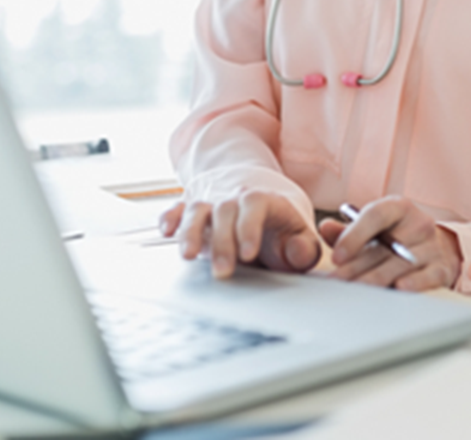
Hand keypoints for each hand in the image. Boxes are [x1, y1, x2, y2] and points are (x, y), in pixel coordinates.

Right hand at [157, 190, 320, 279]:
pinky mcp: (192, 211)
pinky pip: (177, 208)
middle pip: (224, 210)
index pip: (254, 204)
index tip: (249, 253)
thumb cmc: (279, 227)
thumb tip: (297, 252)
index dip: (249, 227)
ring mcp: (211, 203)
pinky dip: (169, 218)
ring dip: (190, 231)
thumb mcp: (298, 236)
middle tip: (222, 271)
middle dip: (221, 242)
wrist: (258, 201)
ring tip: (189, 255)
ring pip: (197, 209)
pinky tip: (166, 232)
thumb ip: (304, 248)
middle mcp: (234, 199)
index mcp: (263, 201)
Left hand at [318, 196, 460, 292]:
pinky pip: (429, 276)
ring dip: (376, 279)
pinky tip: (399, 288)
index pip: (376, 215)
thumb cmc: (397, 237)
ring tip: (356, 291)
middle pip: (384, 247)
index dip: (354, 236)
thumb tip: (325, 228)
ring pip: (401, 264)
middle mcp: (418, 224)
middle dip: (356, 267)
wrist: (436, 247)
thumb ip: (347, 230)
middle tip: (336, 283)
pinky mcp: (442, 268)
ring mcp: (432, 246)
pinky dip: (415, 283)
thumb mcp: (373, 228)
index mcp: (399, 207)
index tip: (336, 257)